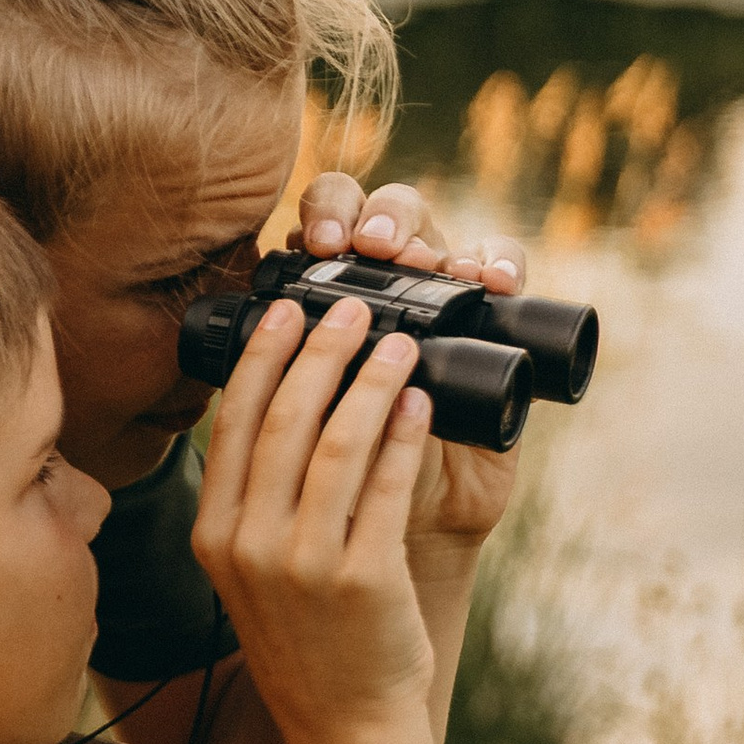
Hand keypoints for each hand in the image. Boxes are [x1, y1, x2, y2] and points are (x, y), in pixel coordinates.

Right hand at [189, 295, 437, 743]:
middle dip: (321, 350)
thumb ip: (254, 501)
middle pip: (284, 420)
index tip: (287, 311)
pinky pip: (385, 485)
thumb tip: (279, 406)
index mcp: (215, 535)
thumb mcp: (252, 570)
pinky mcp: (363, 577)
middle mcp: (250, 545)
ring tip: (399, 345)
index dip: (263, 358)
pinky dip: (403, 433)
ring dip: (370, 380)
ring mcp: (304, 563)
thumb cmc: (307, 638)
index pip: (234, 423)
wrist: (343, 722)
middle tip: (353, 310)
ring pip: (338, 442)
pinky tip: (419, 402)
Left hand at [298, 170, 523, 557]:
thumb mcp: (299, 430)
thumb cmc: (342, 482)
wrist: (416, 530)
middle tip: (372, 246)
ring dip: (435, 242)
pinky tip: (492, 279)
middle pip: (390, 212)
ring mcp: (444, 300)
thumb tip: (241, 335)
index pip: (328, 217)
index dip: (325, 214)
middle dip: (381, 219)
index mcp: (330, 295)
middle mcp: (388, 285)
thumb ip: (275, 382)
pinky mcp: (496, 322)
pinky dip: (500, 264)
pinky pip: (501, 272)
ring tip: (428, 261)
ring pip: (444, 235)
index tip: (318, 242)